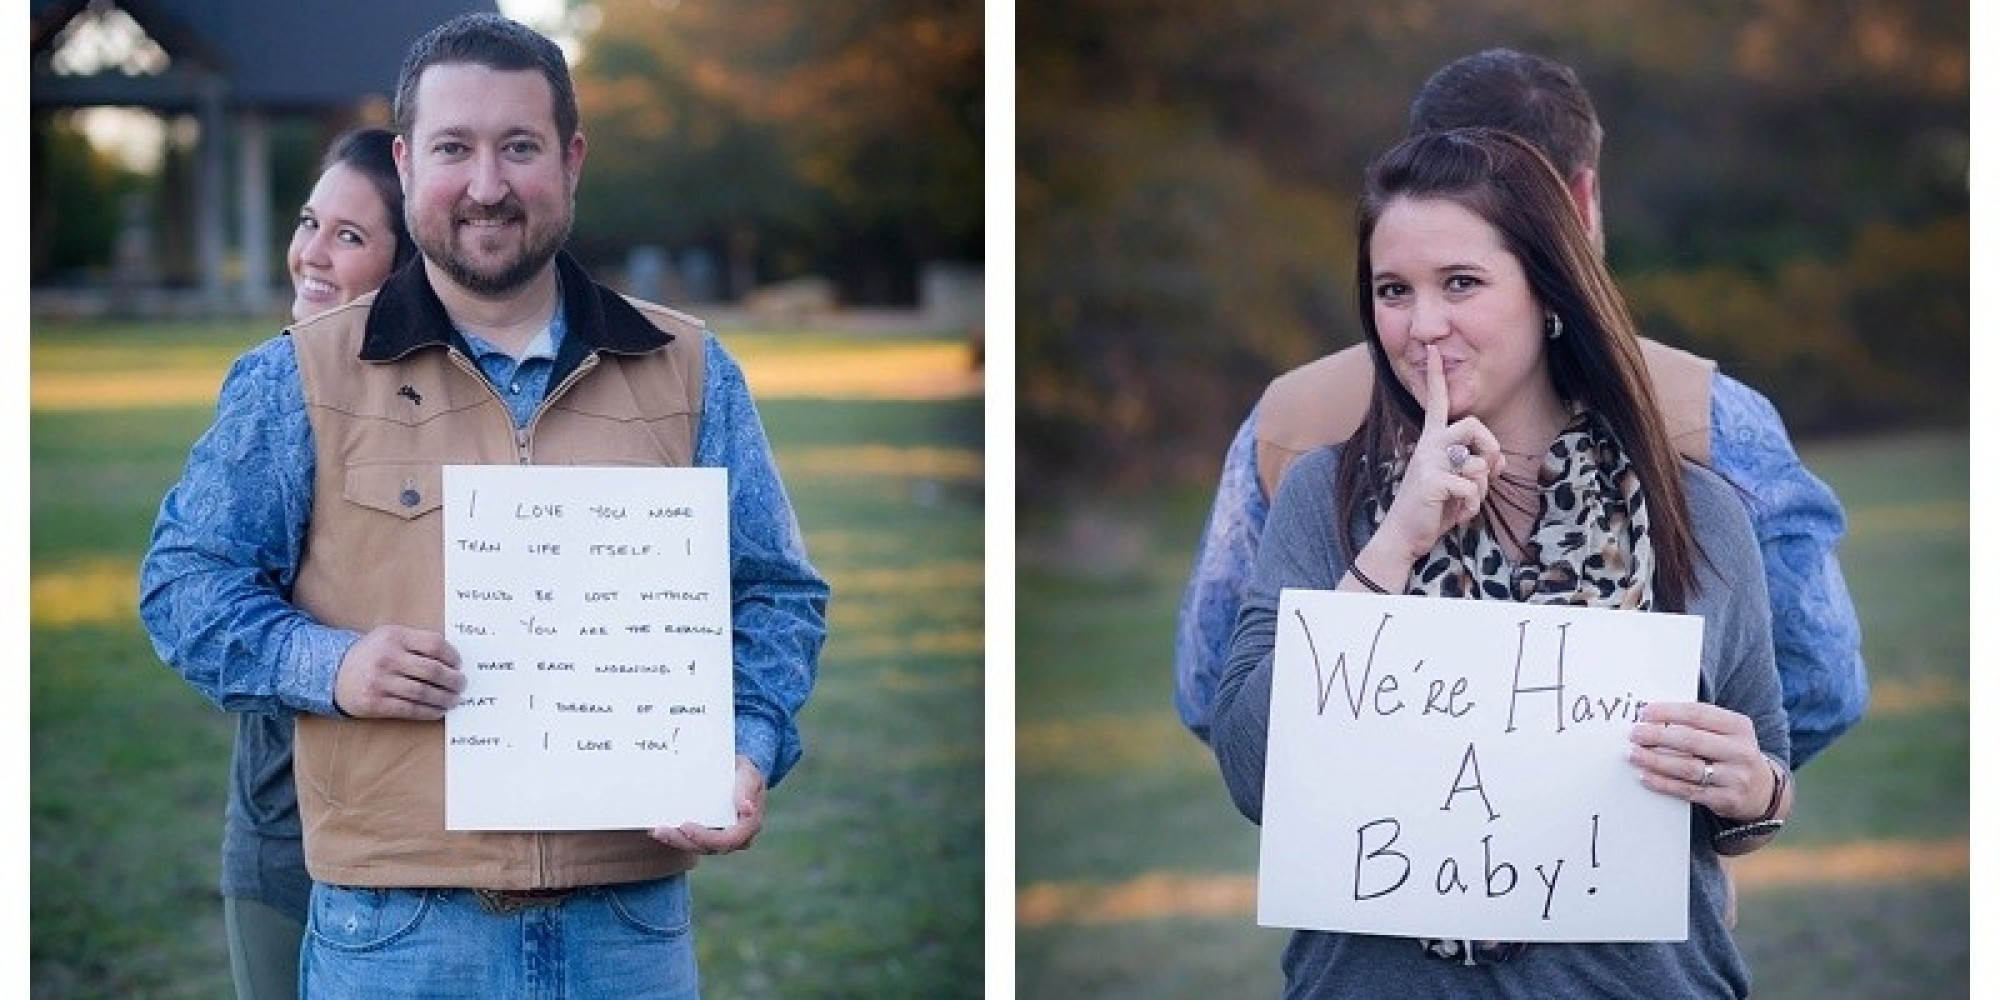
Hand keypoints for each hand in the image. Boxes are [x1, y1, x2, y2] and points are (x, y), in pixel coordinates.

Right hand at [332, 625, 464, 718]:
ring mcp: (380, 682)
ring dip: (444, 698)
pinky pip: (409, 709)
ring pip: (423, 692)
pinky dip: (428, 712)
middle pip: (432, 670)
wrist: (331, 673)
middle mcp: (387, 658)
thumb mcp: (389, 637)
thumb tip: (452, 660)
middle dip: (453, 680)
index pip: (434, 644)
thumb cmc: (370, 654)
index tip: (459, 664)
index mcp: (394, 636)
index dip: (452, 656)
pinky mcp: (374, 703)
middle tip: (461, 684)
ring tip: (454, 700)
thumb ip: (416, 642)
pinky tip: (438, 711)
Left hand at [649, 756, 766, 855]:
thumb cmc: (745, 773)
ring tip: (657, 831)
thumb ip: (747, 790)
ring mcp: (719, 838)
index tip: (686, 826)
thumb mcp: (750, 775)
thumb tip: (747, 808)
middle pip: (707, 847)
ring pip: (696, 847)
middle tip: (662, 831)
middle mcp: (735, 838)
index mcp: (748, 826)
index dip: (707, 837)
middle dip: (683, 841)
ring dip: (675, 841)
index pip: (729, 840)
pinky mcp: (706, 835)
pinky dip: (674, 836)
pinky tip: (657, 829)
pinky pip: (690, 841)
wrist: (738, 773)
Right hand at [1372, 344, 1504, 561]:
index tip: (1431, 349)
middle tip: (1490, 471)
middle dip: (1492, 448)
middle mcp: (1427, 445)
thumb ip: (1477, 466)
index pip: (1435, 402)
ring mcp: (1428, 462)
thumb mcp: (1458, 484)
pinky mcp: (1432, 481)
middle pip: (1475, 424)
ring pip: (1479, 463)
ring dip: (1482, 490)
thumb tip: (1497, 461)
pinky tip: (1461, 515)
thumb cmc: (1433, 508)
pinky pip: (1472, 487)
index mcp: (1430, 440)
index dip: (1435, 375)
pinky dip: (1473, 506)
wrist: (1404, 536)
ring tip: (1466, 502)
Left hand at [1627, 702, 1775, 821]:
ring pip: (1687, 768)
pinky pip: (1687, 790)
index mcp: (1739, 727)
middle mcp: (1740, 751)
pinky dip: (1663, 783)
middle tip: (1634, 734)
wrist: (1761, 790)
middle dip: (1657, 736)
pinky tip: (1645, 776)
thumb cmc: (1730, 753)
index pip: (1698, 714)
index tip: (1645, 713)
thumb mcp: (1726, 732)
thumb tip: (1652, 716)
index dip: (1668, 712)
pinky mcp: (1725, 800)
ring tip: (1634, 754)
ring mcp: (1735, 777)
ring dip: (1655, 761)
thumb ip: (1697, 722)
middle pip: (1691, 740)